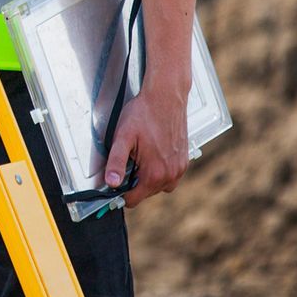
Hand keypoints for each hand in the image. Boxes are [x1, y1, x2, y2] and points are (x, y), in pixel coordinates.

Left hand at [102, 82, 189, 208]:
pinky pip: (170, 176)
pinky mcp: (184, 160)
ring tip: (140, 156)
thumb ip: (116, 162)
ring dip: (148, 177)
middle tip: (129, 159)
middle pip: (146, 193)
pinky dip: (160, 170)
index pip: (133, 199)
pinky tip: (153, 153)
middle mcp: (171, 175)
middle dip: (134, 182)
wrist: (166, 96)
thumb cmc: (144, 113)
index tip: (115, 181)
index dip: (120, 192)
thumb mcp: (123, 137)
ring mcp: (179, 168)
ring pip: (158, 185)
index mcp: (154, 173)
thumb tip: (112, 183)